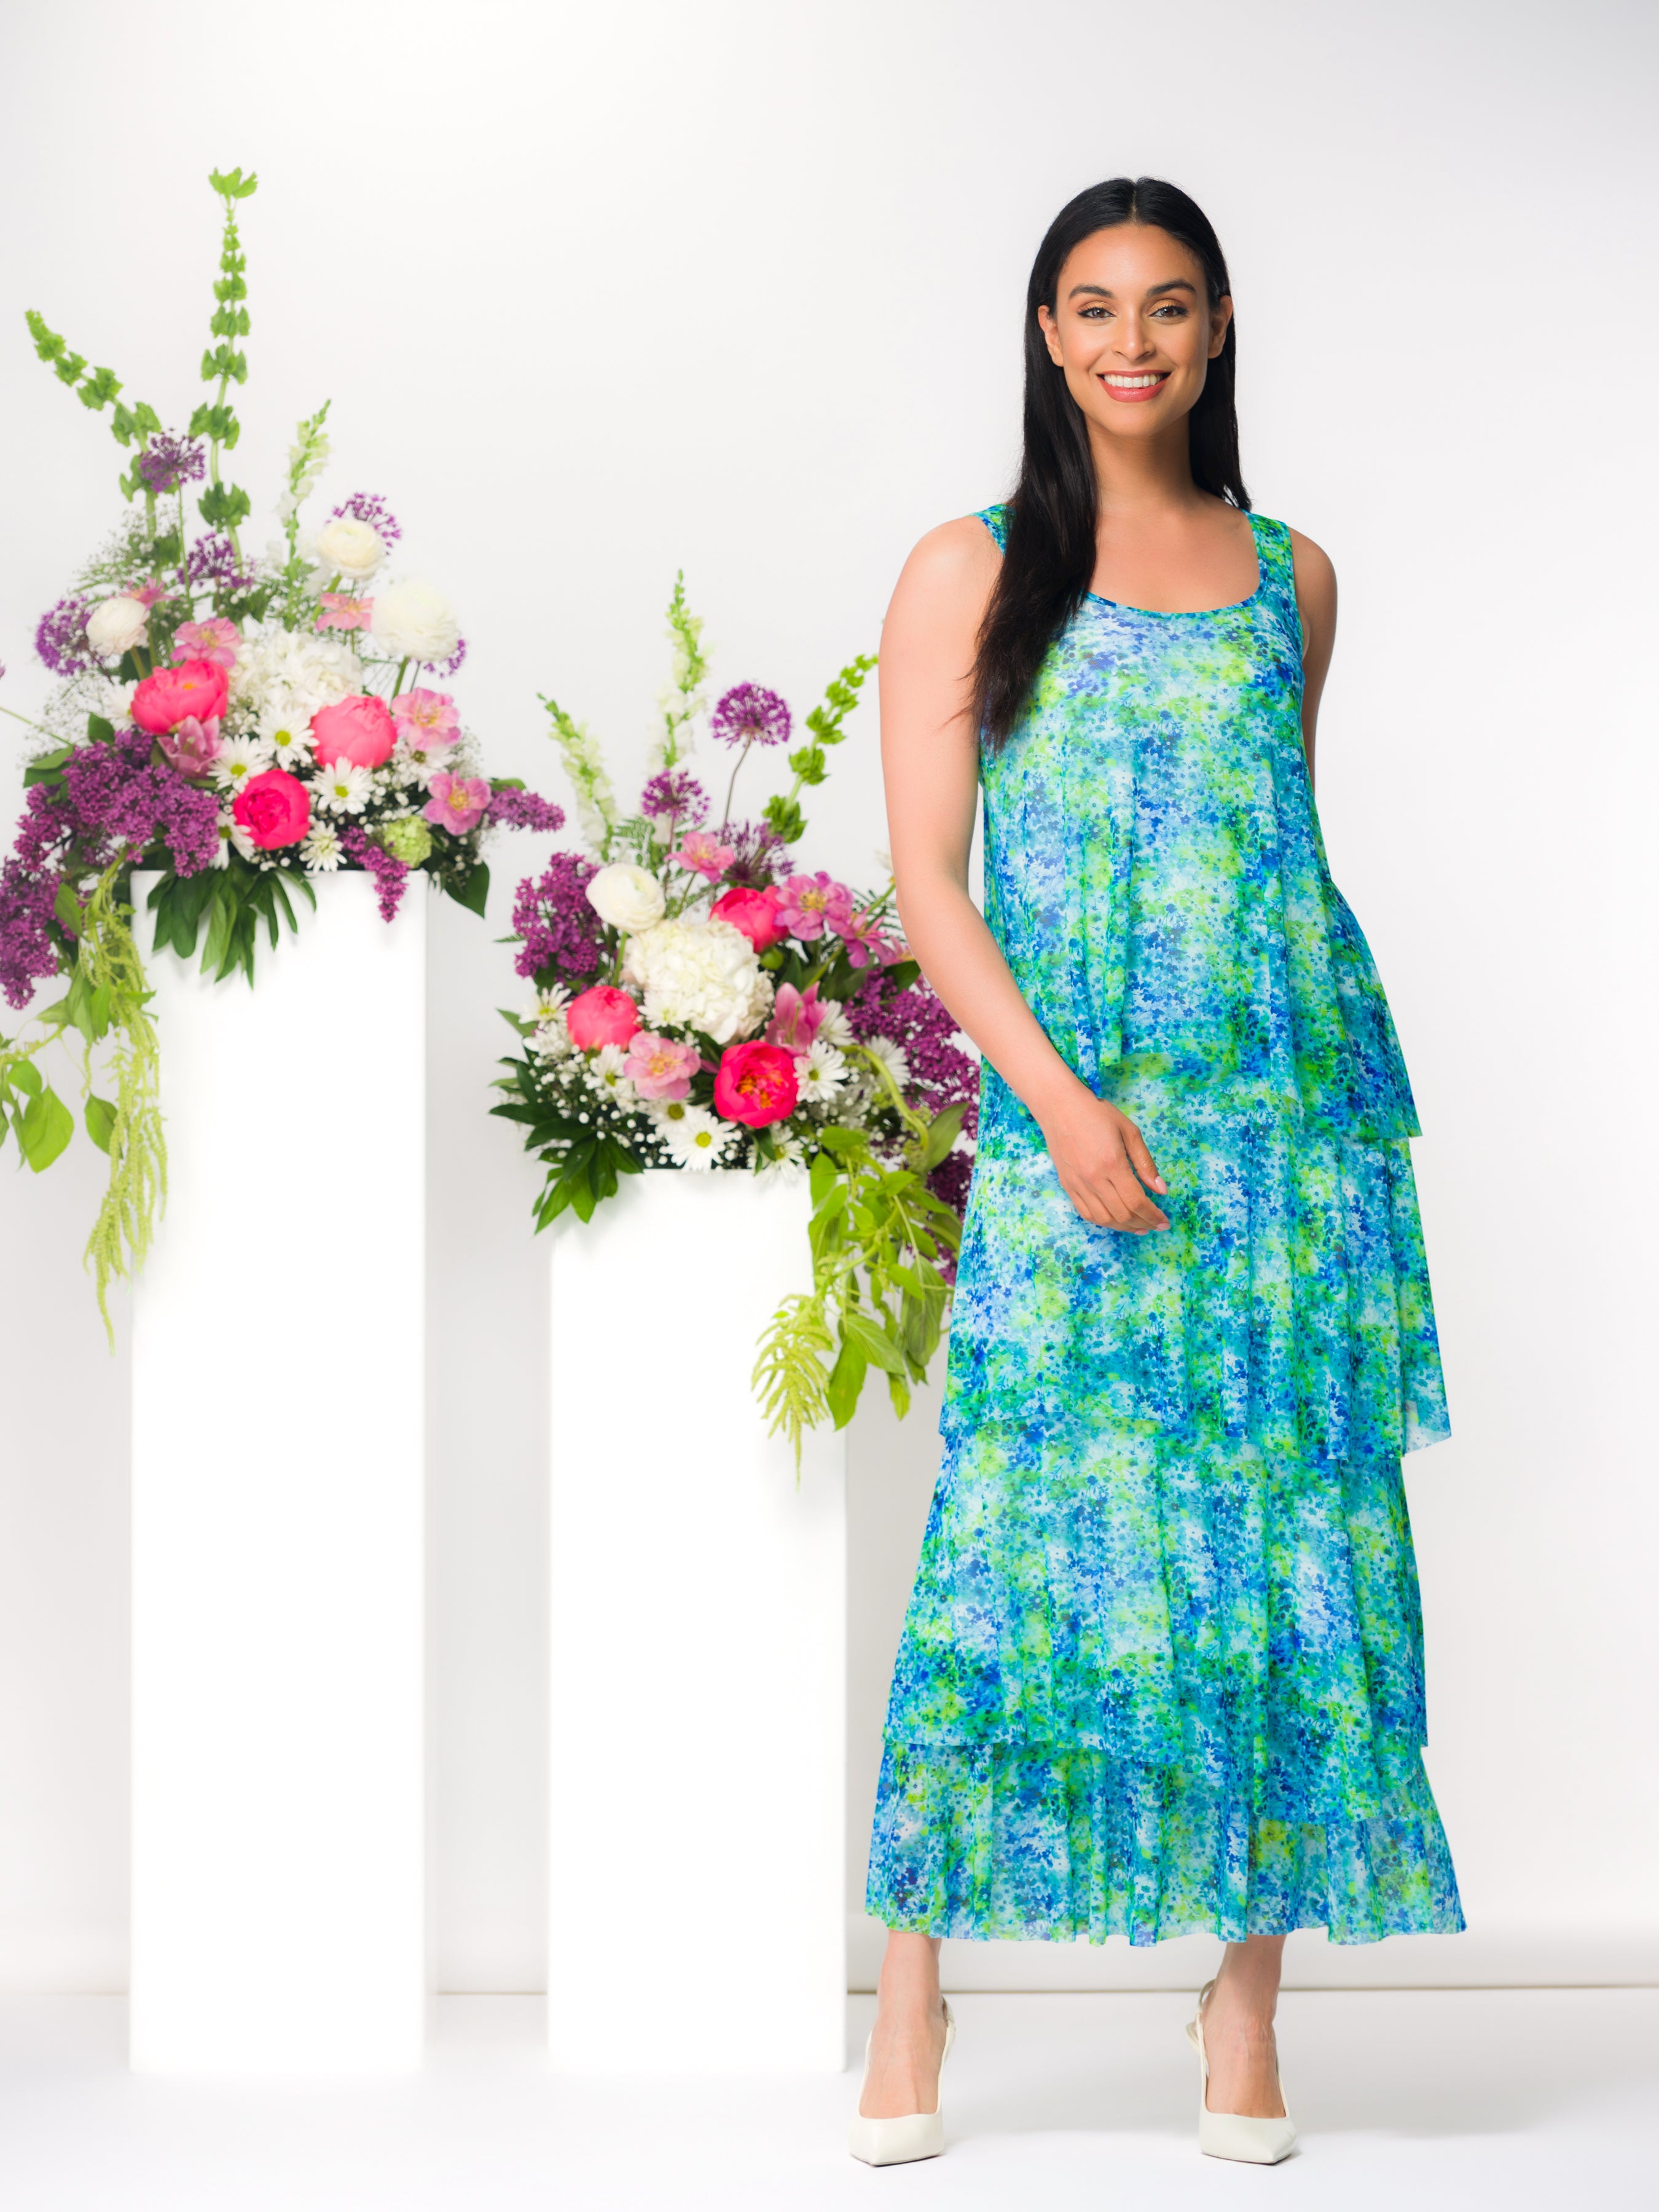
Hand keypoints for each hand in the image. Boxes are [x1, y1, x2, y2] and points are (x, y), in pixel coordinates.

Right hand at [1038, 1087, 1168, 1233]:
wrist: (1059, 1106)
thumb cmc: (1096, 1113)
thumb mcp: (1129, 1131)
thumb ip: (1145, 1163)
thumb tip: (1161, 1190)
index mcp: (1112, 1163)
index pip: (1136, 1201)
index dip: (1153, 1216)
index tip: (1164, 1222)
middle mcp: (1093, 1178)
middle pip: (1122, 1214)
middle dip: (1143, 1224)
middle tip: (1156, 1225)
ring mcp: (1077, 1184)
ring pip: (1103, 1219)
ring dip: (1124, 1227)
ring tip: (1139, 1226)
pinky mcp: (1067, 1185)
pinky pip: (1085, 1213)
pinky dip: (1103, 1221)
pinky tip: (1116, 1220)